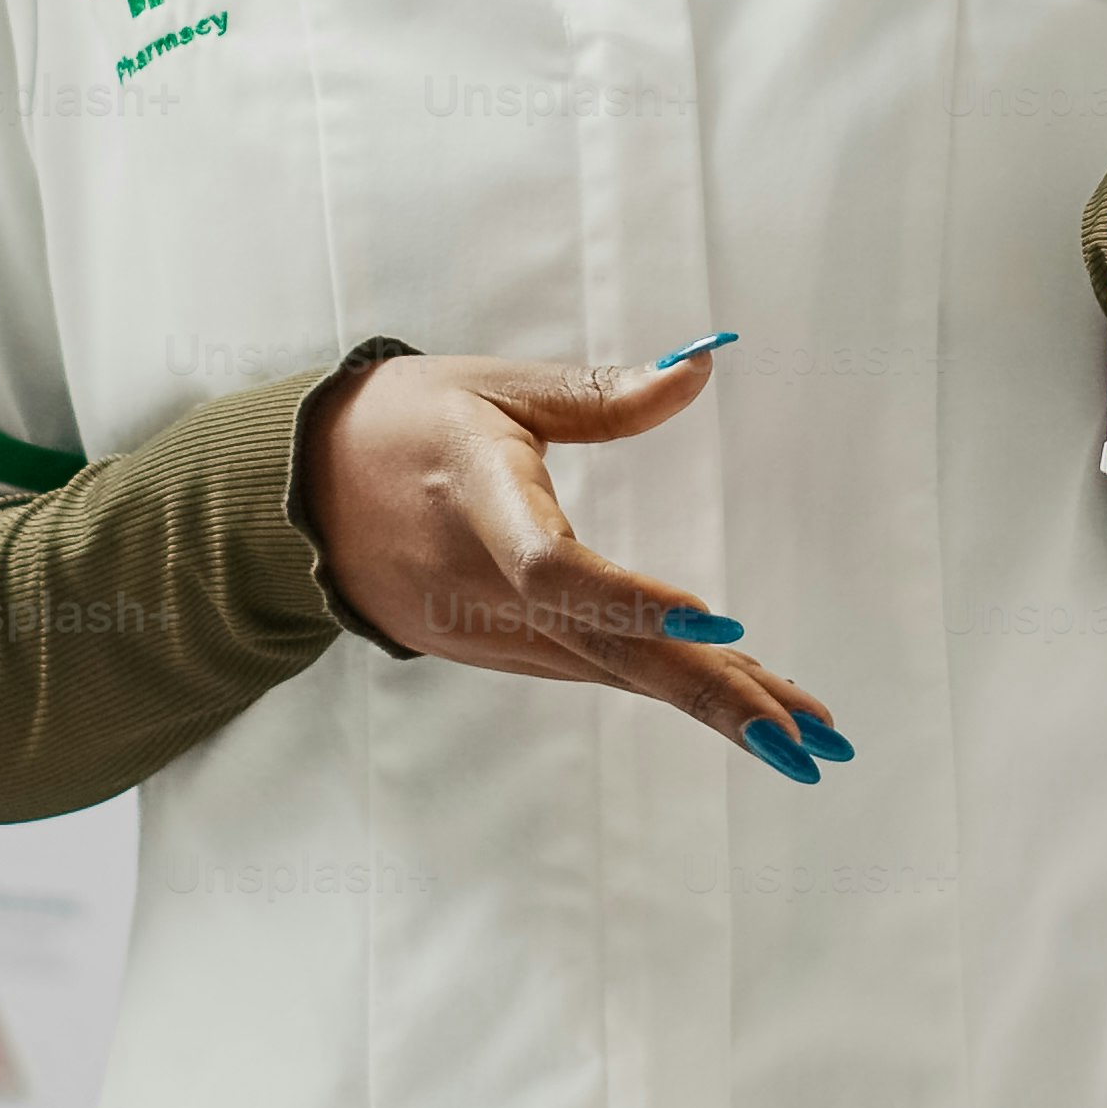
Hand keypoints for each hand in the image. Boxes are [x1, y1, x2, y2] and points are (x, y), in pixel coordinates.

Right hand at [301, 349, 853, 780]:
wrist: (301, 500)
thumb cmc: (403, 422)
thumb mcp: (495, 386)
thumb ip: (600, 392)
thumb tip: (702, 365)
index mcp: (481, 505)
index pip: (557, 567)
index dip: (634, 601)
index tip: (718, 620)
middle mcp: (484, 589)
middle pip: (611, 652)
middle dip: (715, 698)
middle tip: (805, 742)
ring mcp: (488, 635)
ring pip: (615, 672)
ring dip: (711, 703)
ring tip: (804, 732)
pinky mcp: (494, 651)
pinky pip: (594, 670)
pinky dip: (665, 683)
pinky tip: (736, 697)